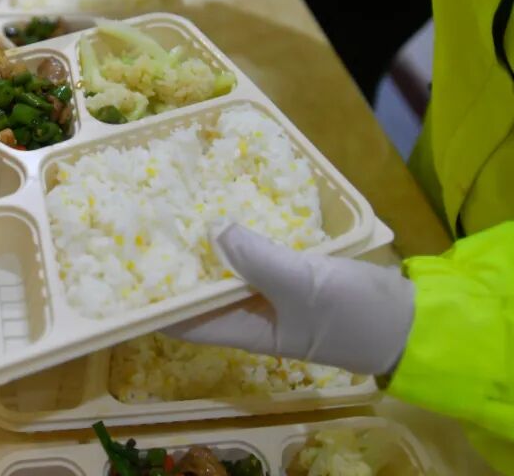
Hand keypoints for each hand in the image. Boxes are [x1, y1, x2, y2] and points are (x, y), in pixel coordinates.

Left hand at [163, 224, 415, 374]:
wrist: (411, 319)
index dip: (150, 301)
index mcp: (241, 329)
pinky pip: (251, 254)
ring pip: (222, 268)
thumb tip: (211, 230)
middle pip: (197, 290)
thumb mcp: (301, 284)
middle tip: (141, 223)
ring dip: (202, 244)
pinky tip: (220, 205)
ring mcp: (267, 292)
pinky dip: (236, 234)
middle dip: (172, 263)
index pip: (181, 320)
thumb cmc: (352, 313)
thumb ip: (255, 258)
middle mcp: (246, 313)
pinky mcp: (286, 271)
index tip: (123, 271)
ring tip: (170, 207)